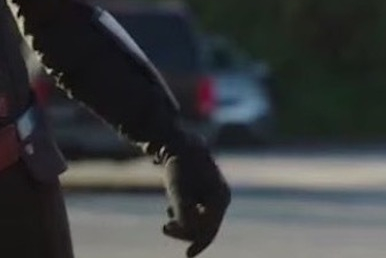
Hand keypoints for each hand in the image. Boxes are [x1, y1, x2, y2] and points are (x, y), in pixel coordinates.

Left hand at [159, 133, 230, 256]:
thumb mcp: (178, 192)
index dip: (198, 243)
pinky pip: (196, 210)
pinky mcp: (202, 189)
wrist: (175, 140)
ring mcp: (212, 193)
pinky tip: (170, 212)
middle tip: (164, 228)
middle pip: (205, 225)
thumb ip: (183, 215)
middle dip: (185, 231)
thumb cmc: (178, 165)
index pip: (211, 228)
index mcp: (221, 197)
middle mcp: (220, 196)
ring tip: (166, 222)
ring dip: (183, 223)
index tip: (187, 255)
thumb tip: (187, 232)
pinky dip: (183, 214)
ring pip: (199, 218)